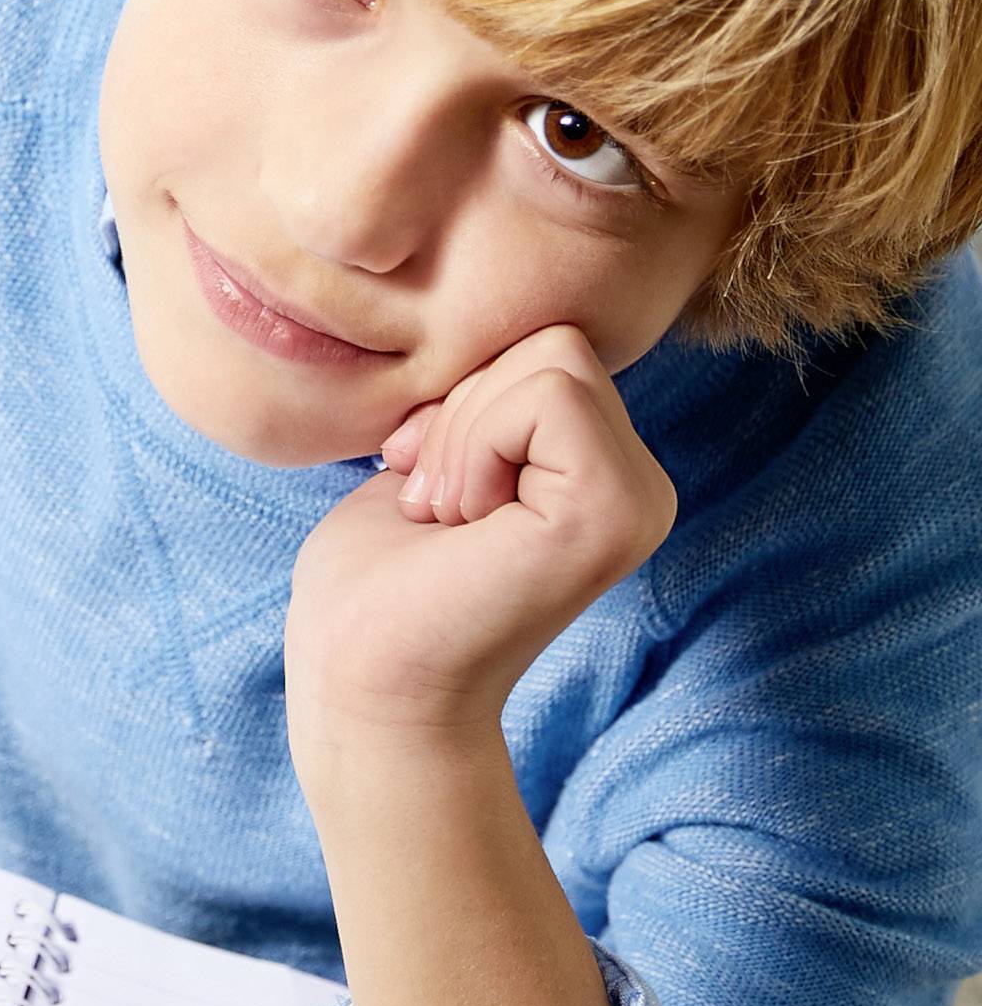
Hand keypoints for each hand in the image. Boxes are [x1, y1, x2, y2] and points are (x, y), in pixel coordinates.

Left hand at [287, 323, 676, 749]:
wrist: (364, 680)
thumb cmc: (379, 582)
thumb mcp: (440, 458)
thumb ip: (490, 401)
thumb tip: (499, 325)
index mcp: (602, 473)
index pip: (549, 346)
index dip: (465, 396)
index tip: (427, 481)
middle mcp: (640, 487)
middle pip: (553, 343)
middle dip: (463, 409)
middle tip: (438, 504)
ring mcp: (638, 502)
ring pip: (551, 360)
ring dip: (463, 432)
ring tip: (450, 518)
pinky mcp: (612, 515)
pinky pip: (546, 396)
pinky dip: (476, 443)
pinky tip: (464, 523)